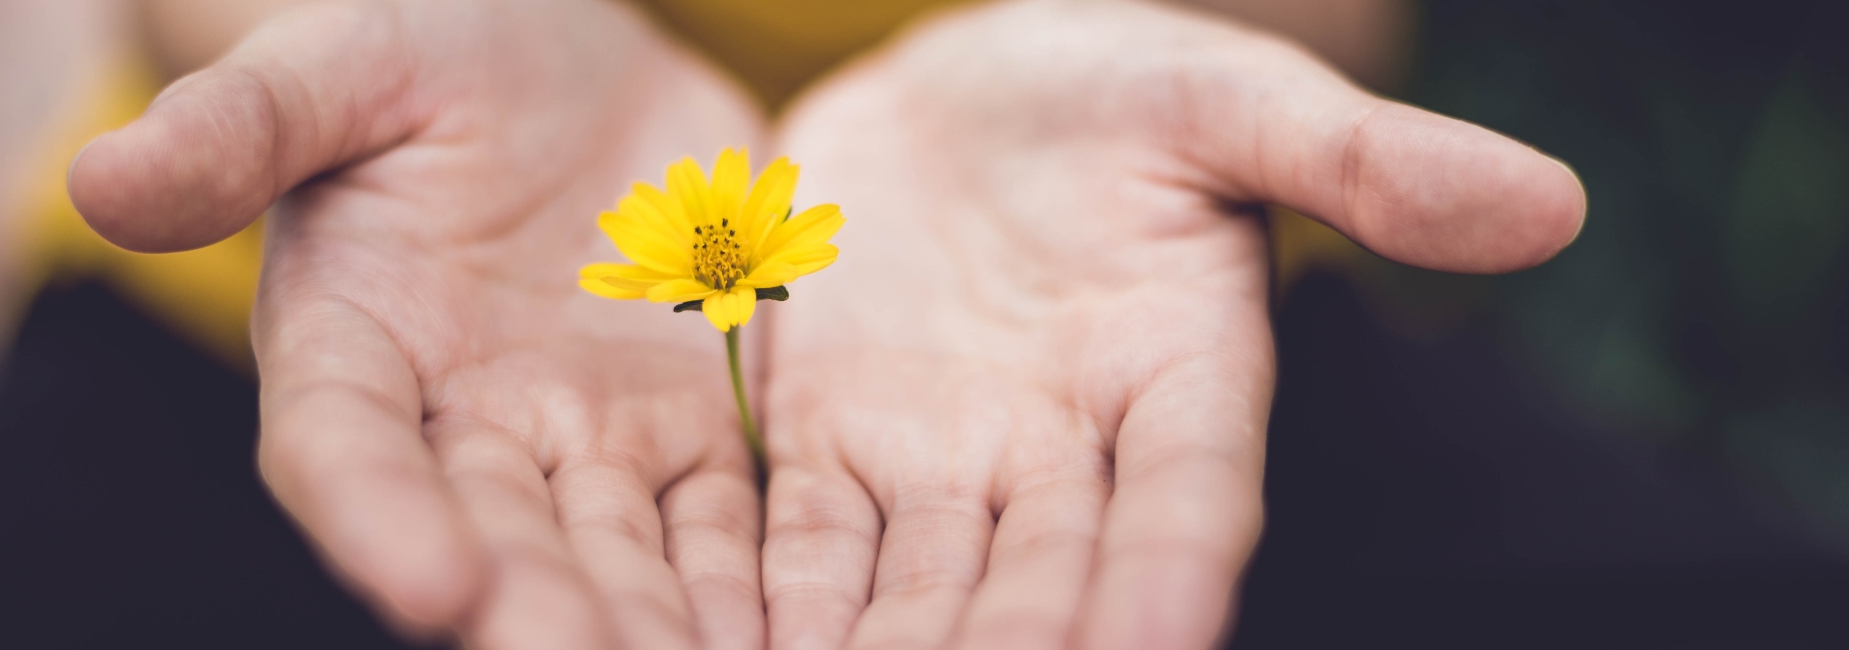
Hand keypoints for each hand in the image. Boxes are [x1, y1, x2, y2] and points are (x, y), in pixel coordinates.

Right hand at [69, 1, 768, 646]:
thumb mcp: (342, 62)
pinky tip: (792, 638)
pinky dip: (750, 587)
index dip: (378, 521)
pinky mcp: (687, 429)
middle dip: (544, 616)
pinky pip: (722, 522)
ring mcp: (582, 437)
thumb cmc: (426, 44)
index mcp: (351, 342)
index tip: (433, 588)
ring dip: (655, 628)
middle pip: (495, 538)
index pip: (346, 448)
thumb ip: (244, 124)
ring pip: (619, 556)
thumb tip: (102, 179)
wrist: (561, 60)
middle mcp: (461, 421)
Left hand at [758, 1, 1583, 647]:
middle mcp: (1065, 453)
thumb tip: (1552, 205)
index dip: (1172, 584)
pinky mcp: (829, 448)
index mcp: (1181, 376)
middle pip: (1045, 587)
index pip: (1189, 503)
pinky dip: (784, 612)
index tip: (1161, 647)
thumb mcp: (1225, 97)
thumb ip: (1360, 160)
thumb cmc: (1110, 86)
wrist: (953, 93)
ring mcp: (941, 461)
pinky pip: (806, 548)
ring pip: (919, 598)